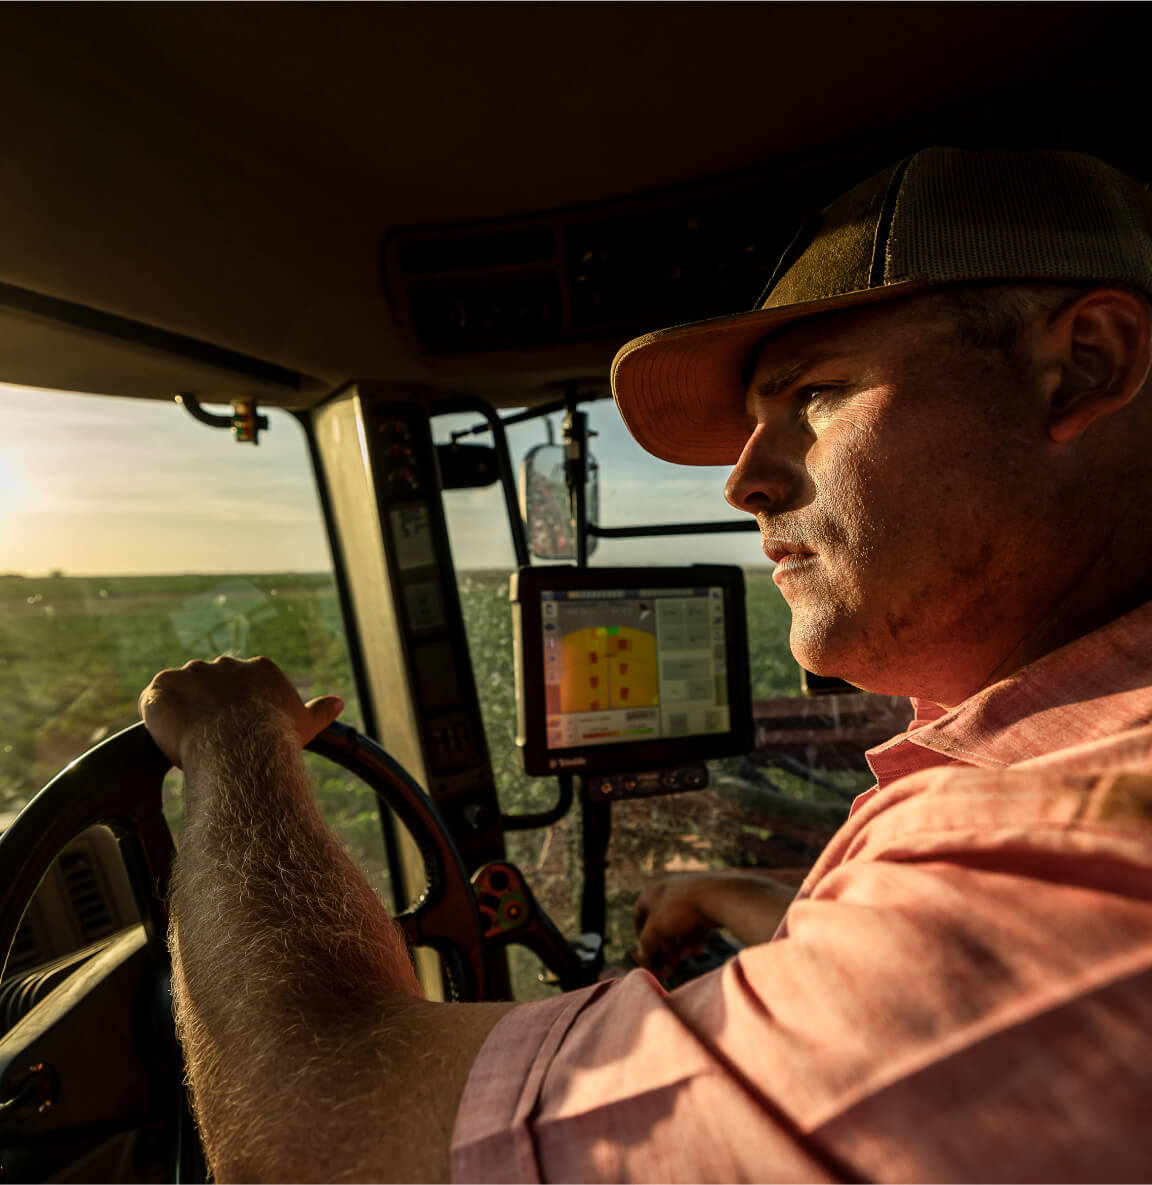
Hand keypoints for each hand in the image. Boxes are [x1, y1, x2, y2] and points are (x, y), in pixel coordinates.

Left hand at [138, 655, 343, 767]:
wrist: (240, 746)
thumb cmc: (276, 738)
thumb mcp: (306, 724)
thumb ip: (321, 710)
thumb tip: (339, 702)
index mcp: (258, 669)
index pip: (242, 683)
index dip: (236, 708)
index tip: (235, 730)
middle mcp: (224, 663)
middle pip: (210, 682)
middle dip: (208, 705)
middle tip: (210, 737)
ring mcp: (191, 672)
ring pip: (181, 690)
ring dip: (181, 709)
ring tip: (187, 739)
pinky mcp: (162, 686)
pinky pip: (153, 699)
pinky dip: (156, 714)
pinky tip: (165, 734)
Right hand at [633, 870, 798, 970]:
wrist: (715, 895)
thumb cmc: (678, 910)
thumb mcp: (655, 930)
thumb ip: (646, 944)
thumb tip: (642, 956)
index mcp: (651, 892)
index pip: (639, 914)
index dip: (640, 933)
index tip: (645, 949)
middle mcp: (669, 892)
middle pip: (662, 922)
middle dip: (665, 944)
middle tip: (668, 961)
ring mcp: (689, 896)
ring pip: (681, 924)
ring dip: (680, 943)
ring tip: (683, 957)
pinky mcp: (706, 903)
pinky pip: (697, 923)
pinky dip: (695, 938)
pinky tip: (697, 952)